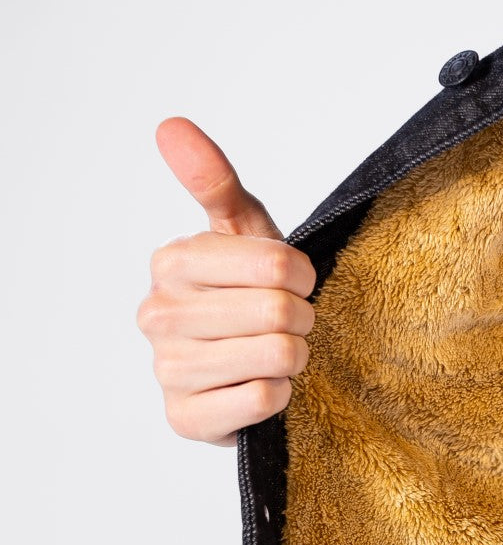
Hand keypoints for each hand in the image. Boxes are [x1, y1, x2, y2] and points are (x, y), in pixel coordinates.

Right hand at [136, 117, 316, 446]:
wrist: (243, 372)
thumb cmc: (248, 297)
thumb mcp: (242, 233)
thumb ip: (214, 181)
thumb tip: (171, 125)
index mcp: (170, 263)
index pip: (275, 264)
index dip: (303, 276)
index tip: (296, 283)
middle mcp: (158, 315)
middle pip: (278, 311)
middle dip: (301, 320)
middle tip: (290, 325)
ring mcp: (167, 370)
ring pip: (276, 356)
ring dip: (294, 358)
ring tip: (279, 355)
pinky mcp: (185, 419)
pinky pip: (264, 399)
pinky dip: (280, 396)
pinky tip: (262, 388)